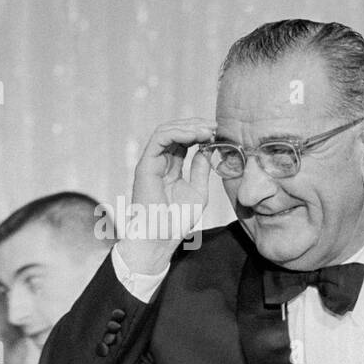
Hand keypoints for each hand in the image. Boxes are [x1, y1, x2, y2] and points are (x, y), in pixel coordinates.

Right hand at [119, 118, 215, 273]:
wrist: (161, 238)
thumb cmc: (177, 221)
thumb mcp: (198, 191)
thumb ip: (201, 170)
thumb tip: (207, 149)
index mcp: (171, 168)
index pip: (184, 141)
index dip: (200, 133)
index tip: (218, 132)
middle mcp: (159, 162)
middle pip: (175, 132)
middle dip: (196, 126)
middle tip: (215, 126)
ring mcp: (151, 162)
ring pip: (166, 130)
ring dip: (189, 127)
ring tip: (207, 130)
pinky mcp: (145, 165)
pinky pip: (159, 138)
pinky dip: (178, 132)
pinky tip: (195, 135)